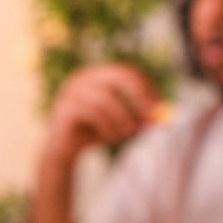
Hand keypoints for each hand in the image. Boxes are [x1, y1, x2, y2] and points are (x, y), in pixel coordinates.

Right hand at [43, 64, 160, 162]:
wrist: (63, 152)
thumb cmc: (94, 134)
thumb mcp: (121, 126)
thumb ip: (139, 120)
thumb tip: (158, 117)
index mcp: (97, 76)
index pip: (126, 71)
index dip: (144, 86)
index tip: (158, 104)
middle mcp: (82, 77)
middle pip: (116, 75)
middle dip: (136, 94)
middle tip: (148, 115)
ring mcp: (70, 91)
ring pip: (105, 98)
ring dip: (120, 119)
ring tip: (124, 136)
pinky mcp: (64, 108)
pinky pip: (92, 114)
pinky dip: (106, 128)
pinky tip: (107, 139)